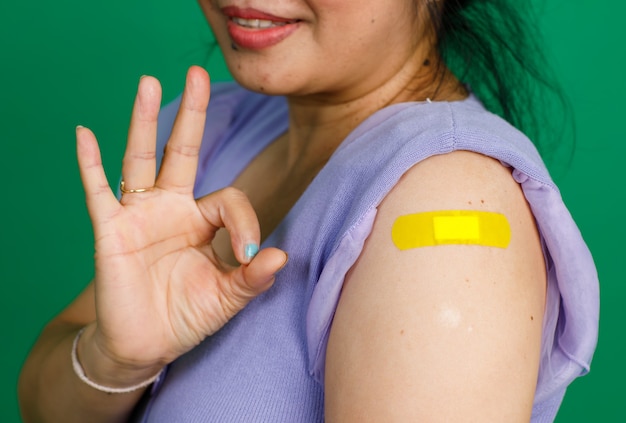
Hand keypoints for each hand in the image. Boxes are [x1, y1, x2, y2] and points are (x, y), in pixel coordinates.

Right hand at [75, 66, 286, 382]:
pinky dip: (90, 165)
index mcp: (203, 220)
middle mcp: (172, 208)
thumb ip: (253, 278)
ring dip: (145, 122)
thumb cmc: (188, 315)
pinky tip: (84, 134)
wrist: (147, 344)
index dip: (244, 223)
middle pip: (183, 151)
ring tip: (149, 83)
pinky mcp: (112, 230)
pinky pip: (99, 192)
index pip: (229, 198)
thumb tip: (282, 255)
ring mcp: (140, 215)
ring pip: (142, 160)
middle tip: (198, 73)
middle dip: (192, 114)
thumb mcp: (228, 298)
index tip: (248, 256)